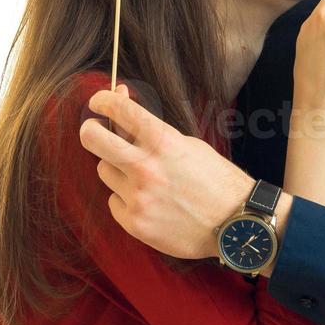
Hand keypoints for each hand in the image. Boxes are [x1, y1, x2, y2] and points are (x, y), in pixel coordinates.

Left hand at [80, 83, 250, 259]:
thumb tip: (124, 102)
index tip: (98, 101)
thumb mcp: (189, 144)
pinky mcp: (135, 223)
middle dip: (89, 130)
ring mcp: (139, 197)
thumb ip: (153, 130)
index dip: (103, 100)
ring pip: (105, 171)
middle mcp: (146, 167)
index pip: (120, 110)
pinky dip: (126, 199)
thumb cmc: (215, 179)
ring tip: (143, 177)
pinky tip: (149, 202)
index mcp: (163, 142)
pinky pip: (114, 201)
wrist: (236, 223)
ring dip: (117, 169)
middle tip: (93, 130)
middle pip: (92, 139)